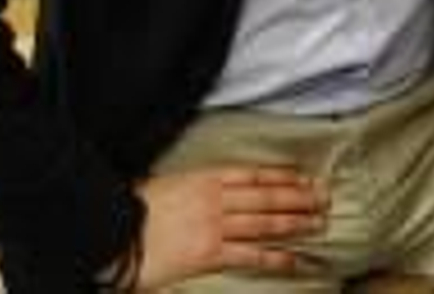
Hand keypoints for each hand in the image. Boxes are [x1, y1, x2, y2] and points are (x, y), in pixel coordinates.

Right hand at [133, 166, 326, 288]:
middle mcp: (214, 197)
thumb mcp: (164, 186)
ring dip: (296, 222)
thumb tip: (204, 189)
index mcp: (203, 178)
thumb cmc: (128, 211)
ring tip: (319, 223)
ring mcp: (214, 224)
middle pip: (267, 195)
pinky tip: (295, 259)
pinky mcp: (209, 252)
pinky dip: (276, 257)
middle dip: (299, 197)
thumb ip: (190, 187)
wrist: (109, 231)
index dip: (282, 176)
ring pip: (265, 221)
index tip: (303, 178)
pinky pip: (250, 254)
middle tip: (325, 198)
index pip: (253, 174)